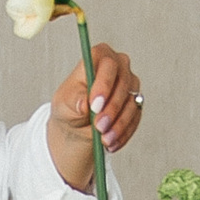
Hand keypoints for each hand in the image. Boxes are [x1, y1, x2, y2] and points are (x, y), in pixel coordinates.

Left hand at [48, 46, 142, 188]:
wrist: (77, 126)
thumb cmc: (69, 107)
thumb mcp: (63, 103)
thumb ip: (73, 100)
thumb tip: (83, 104)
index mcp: (98, 57)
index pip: (106, 63)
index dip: (103, 84)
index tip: (95, 105)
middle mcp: (118, 66)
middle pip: (123, 82)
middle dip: (111, 108)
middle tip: (98, 126)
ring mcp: (130, 84)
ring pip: (131, 102)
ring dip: (118, 124)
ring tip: (103, 139)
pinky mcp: (136, 103)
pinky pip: (136, 118)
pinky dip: (124, 132)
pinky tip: (111, 143)